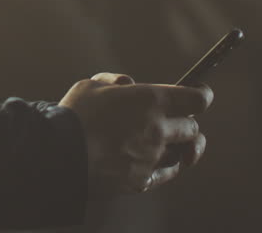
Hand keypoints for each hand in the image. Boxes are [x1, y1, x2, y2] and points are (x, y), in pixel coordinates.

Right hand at [58, 72, 211, 194]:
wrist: (59, 154)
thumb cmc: (74, 115)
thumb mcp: (91, 85)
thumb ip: (114, 82)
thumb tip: (128, 85)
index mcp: (150, 100)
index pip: (197, 99)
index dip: (202, 95)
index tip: (201, 94)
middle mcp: (158, 129)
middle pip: (193, 128)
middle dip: (188, 123)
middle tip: (180, 121)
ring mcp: (152, 157)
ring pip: (184, 153)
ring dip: (182, 147)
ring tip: (177, 145)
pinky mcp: (142, 180)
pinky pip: (166, 173)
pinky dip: (166, 167)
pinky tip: (158, 162)